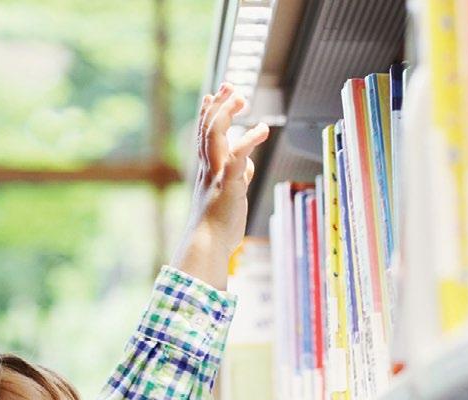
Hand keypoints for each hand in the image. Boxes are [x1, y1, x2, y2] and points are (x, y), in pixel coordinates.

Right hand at [171, 84, 268, 288]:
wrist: (206, 247)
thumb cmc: (217, 229)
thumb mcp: (228, 198)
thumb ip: (237, 179)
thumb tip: (247, 168)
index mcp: (206, 173)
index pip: (205, 136)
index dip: (209, 113)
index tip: (213, 95)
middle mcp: (208, 170)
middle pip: (208, 127)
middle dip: (219, 104)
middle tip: (230, 85)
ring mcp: (217, 176)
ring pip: (216, 135)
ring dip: (228, 112)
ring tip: (241, 96)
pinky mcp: (229, 186)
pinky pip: (238, 157)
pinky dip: (250, 140)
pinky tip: (262, 128)